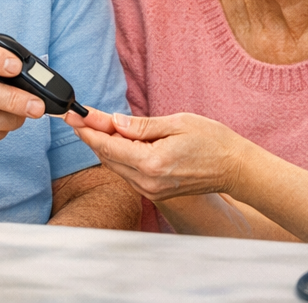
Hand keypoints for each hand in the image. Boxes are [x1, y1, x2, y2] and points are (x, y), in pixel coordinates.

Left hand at [65, 107, 245, 201]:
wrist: (234, 167)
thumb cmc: (211, 140)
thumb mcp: (176, 123)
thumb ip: (142, 126)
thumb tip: (114, 122)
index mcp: (152, 163)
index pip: (109, 146)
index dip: (88, 129)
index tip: (73, 115)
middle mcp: (148, 182)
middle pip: (108, 157)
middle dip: (91, 135)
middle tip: (78, 116)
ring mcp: (152, 190)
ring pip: (116, 166)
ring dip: (104, 145)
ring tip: (92, 123)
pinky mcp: (156, 192)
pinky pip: (128, 173)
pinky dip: (119, 155)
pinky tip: (116, 140)